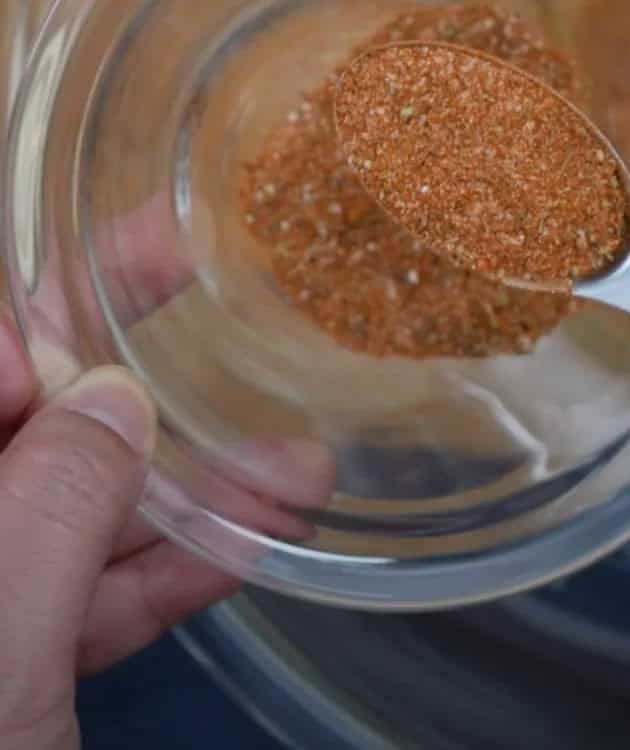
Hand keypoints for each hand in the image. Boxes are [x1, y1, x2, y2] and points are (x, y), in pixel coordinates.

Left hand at [0, 202, 332, 748]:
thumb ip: (45, 508)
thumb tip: (111, 398)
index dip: (35, 317)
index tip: (132, 263)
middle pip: (12, 427)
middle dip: (115, 366)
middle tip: (194, 276)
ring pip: (58, 519)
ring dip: (176, 490)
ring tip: (292, 457)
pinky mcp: (5, 674)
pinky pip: (79, 599)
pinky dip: (163, 574)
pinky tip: (251, 537)